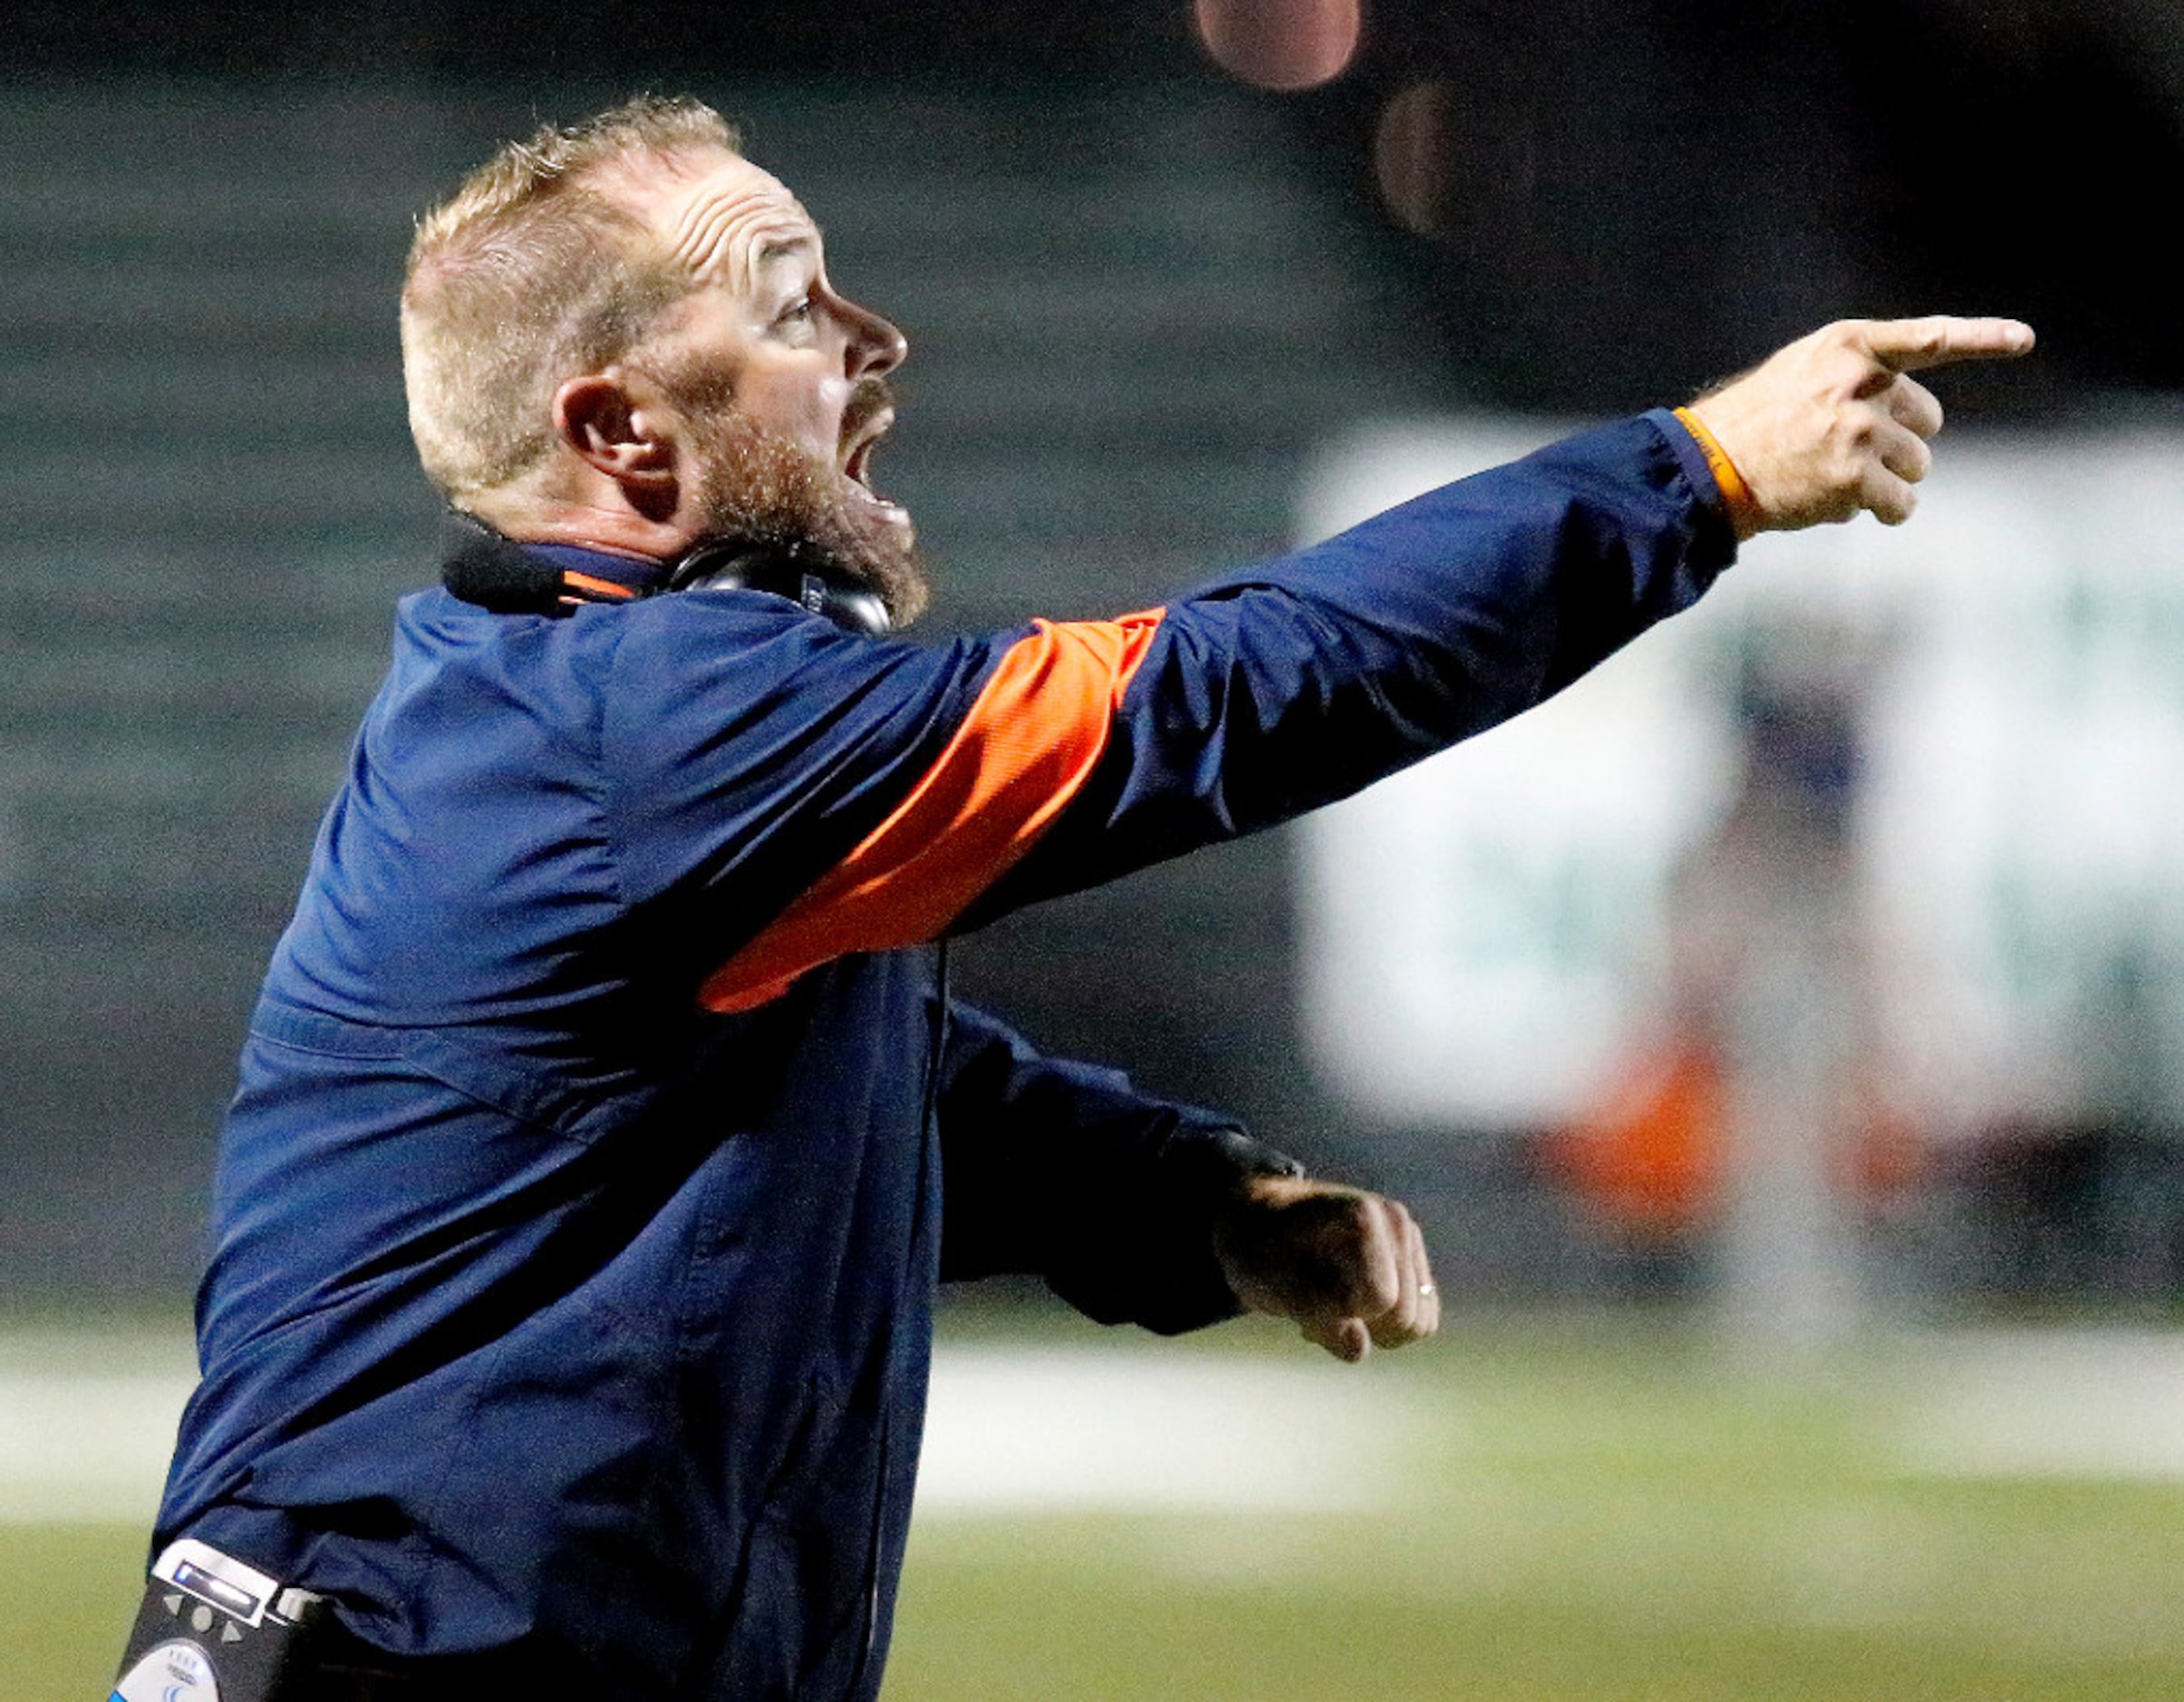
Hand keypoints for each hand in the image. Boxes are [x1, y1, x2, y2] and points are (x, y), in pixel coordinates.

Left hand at [1212, 1174, 1438, 1361]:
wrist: (1261, 1223)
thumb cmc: (1259, 1252)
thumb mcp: (1270, 1284)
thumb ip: (1313, 1314)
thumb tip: (1359, 1350)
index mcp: (1363, 1217)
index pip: (1380, 1300)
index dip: (1341, 1314)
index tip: (1302, 1295)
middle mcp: (1396, 1221)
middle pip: (1406, 1316)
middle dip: (1359, 1325)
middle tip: (1311, 1305)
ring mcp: (1409, 1239)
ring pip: (1421, 1323)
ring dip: (1373, 1329)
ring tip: (1330, 1305)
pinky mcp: (1413, 1260)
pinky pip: (1424, 1319)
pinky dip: (1387, 1326)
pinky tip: (1350, 1307)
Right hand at [1686, 316, 2033, 537]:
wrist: (1708, 467)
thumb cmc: (1756, 421)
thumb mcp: (1804, 371)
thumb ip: (1860, 375)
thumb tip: (1921, 416)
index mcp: (1849, 346)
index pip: (1930, 339)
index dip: (1983, 338)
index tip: (2025, 340)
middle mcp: (1859, 382)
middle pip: (1928, 420)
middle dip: (1901, 440)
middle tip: (1851, 449)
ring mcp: (1859, 430)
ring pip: (1917, 466)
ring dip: (1887, 480)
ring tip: (1835, 479)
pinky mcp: (1855, 477)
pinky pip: (1900, 504)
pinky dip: (1882, 512)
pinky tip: (1841, 506)